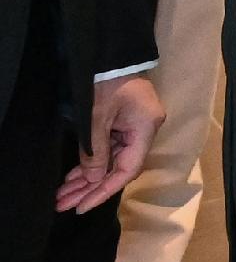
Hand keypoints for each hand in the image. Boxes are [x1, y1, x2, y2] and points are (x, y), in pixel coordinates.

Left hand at [57, 73, 160, 212]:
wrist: (110, 56)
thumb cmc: (105, 83)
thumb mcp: (96, 118)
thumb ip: (95, 150)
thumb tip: (93, 179)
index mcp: (145, 129)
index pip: (127, 169)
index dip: (104, 190)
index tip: (82, 205)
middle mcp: (144, 132)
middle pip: (118, 168)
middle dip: (90, 188)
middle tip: (65, 204)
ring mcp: (134, 128)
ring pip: (112, 161)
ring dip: (87, 178)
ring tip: (64, 195)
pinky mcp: (124, 124)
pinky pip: (108, 150)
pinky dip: (91, 162)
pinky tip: (74, 177)